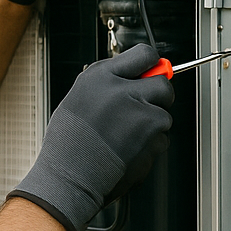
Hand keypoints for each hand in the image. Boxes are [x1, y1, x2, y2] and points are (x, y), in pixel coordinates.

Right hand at [7, 44, 173, 230]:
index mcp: (103, 77)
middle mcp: (125, 92)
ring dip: (151, 126)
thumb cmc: (68, 143)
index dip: (151, 64)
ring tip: (123, 138)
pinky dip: (149, 147)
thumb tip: (136, 76)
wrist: (70, 177)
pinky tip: (127, 151)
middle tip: (144, 107)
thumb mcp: (79, 98)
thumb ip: (109, 83)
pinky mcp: (153, 140)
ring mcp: (142, 117)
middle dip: (158, 95)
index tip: (152, 71)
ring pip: (163, 116)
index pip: (144, 54)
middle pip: (163, 84)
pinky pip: (161, 140)